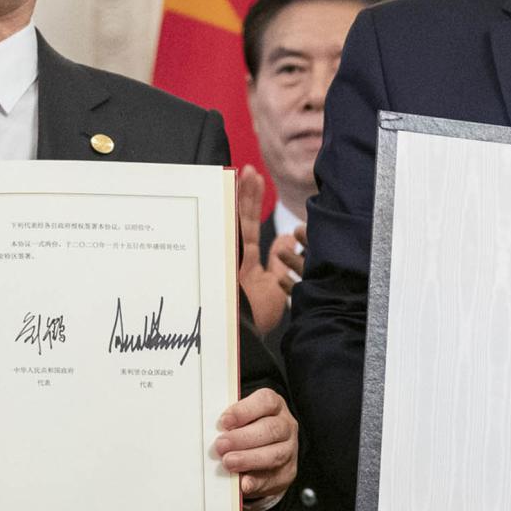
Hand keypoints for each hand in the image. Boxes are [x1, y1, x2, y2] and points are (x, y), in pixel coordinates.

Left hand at [213, 386, 297, 501]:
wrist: (268, 454)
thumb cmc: (249, 430)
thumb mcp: (242, 420)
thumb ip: (231, 423)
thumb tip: (211, 431)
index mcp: (274, 406)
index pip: (266, 401)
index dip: (244, 411)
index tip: (224, 421)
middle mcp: (286, 426)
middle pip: (270, 429)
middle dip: (243, 438)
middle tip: (221, 446)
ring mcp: (289, 450)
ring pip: (275, 454)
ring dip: (249, 459)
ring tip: (228, 463)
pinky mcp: (287, 473)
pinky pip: (273, 478)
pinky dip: (256, 481)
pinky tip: (243, 483)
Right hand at [235, 166, 301, 334]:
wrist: (244, 339)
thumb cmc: (256, 319)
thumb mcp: (274, 287)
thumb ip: (277, 263)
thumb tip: (285, 240)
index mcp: (244, 264)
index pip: (249, 228)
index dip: (253, 205)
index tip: (258, 183)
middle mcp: (234, 258)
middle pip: (240, 219)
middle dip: (246, 195)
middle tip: (251, 172)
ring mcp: (228, 258)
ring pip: (234, 222)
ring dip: (241, 196)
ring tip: (248, 172)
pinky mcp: (226, 260)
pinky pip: (230, 231)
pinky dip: (232, 211)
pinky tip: (235, 190)